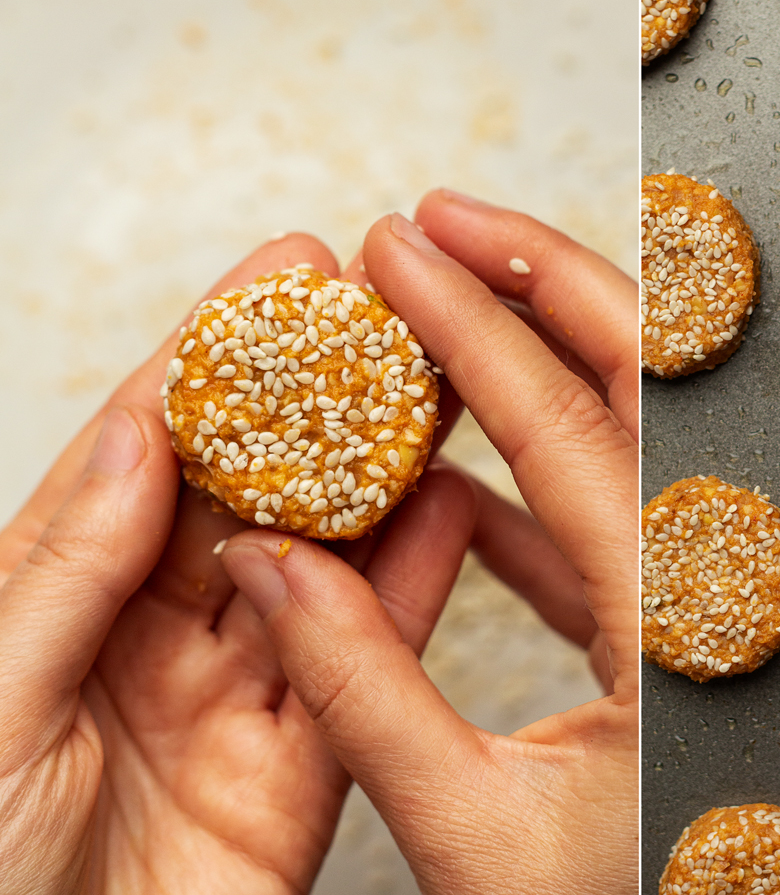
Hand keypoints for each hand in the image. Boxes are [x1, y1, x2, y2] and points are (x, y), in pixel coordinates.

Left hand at [0, 236, 393, 893]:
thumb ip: (64, 570)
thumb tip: (136, 432)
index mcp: (55, 603)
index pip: (149, 449)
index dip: (218, 356)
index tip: (288, 275)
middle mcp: (150, 638)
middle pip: (255, 492)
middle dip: (322, 397)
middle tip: (391, 313)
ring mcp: (233, 702)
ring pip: (325, 566)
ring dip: (383, 476)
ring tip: (442, 387)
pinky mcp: (303, 775)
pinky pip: (367, 669)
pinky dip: (417, 591)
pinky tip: (452, 513)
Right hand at [219, 191, 638, 893]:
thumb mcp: (480, 827)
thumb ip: (367, 693)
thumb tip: (268, 566)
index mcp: (675, 617)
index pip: (561, 423)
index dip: (470, 321)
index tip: (396, 247)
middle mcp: (706, 581)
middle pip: (641, 380)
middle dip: (541, 277)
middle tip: (445, 218)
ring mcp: (696, 596)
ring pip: (624, 437)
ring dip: (533, 359)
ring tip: (441, 304)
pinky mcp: (668, 625)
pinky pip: (602, 521)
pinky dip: (529, 474)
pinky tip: (453, 468)